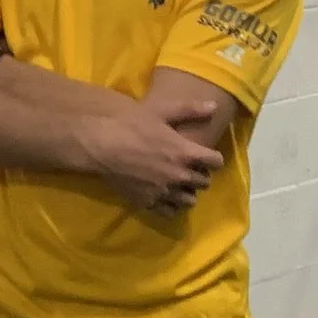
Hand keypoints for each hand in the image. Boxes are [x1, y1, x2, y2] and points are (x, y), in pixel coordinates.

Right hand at [77, 99, 222, 216]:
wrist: (101, 144)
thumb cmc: (131, 124)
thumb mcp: (161, 111)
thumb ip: (190, 110)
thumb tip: (214, 106)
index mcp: (186, 153)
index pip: (216, 161)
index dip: (212, 157)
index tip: (205, 154)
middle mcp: (179, 176)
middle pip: (204, 182)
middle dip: (200, 174)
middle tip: (190, 167)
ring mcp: (163, 192)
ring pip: (189, 200)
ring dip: (187, 191)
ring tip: (178, 183)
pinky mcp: (147, 202)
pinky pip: (169, 212)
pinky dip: (171, 205)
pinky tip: (165, 195)